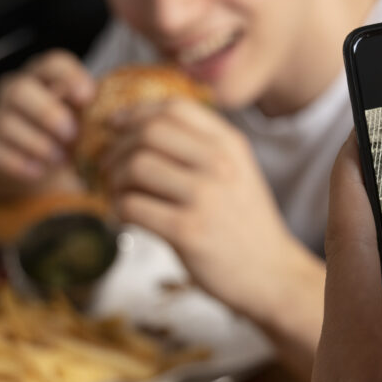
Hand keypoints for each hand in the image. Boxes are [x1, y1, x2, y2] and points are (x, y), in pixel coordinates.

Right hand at [0, 50, 94, 198]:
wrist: (37, 166)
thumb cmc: (67, 135)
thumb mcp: (85, 118)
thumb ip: (100, 110)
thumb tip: (131, 112)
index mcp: (45, 78)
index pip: (52, 63)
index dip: (69, 76)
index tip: (88, 97)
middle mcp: (16, 92)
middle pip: (21, 90)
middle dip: (48, 112)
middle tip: (72, 134)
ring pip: (7, 122)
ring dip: (36, 141)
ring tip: (60, 159)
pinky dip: (19, 163)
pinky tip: (39, 171)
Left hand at [103, 99, 323, 373]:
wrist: (271, 273)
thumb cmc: (244, 224)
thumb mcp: (236, 171)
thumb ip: (200, 147)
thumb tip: (137, 128)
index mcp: (230, 144)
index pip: (174, 108)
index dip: (136, 114)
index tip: (116, 128)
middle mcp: (219, 163)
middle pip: (149, 132)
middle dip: (119, 147)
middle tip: (109, 167)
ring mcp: (204, 196)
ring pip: (136, 166)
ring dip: (116, 180)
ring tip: (120, 194)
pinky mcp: (188, 231)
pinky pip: (133, 206)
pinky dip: (119, 210)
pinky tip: (126, 218)